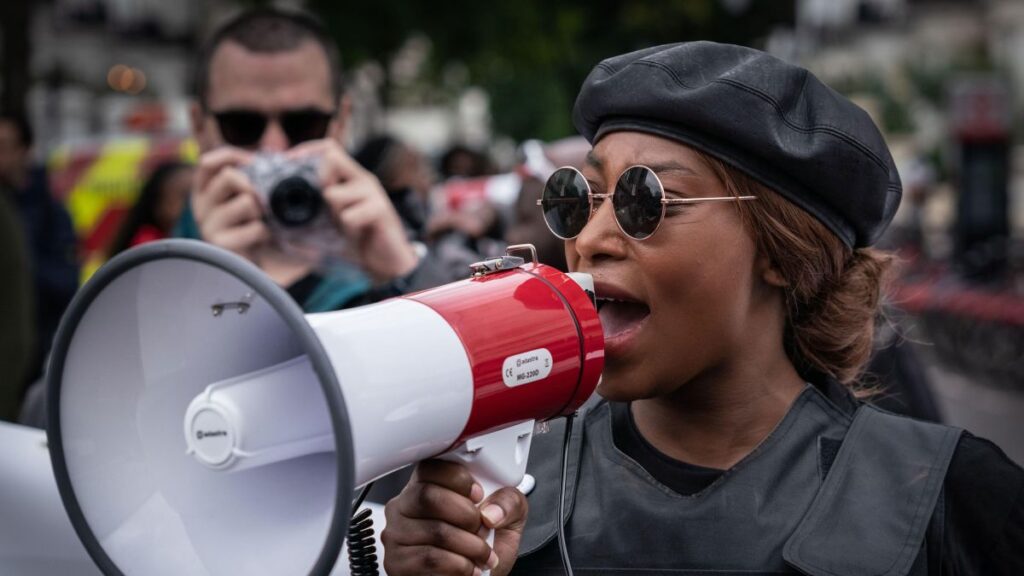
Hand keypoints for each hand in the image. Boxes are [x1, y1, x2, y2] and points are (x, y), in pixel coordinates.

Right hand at [192, 147, 267, 261]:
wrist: (253, 266)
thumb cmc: (252, 225)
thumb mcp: (251, 194)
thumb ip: (255, 171)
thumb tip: (278, 144)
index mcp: (204, 189)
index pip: (208, 162)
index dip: (231, 156)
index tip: (252, 162)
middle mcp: (200, 206)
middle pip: (230, 176)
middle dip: (254, 186)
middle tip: (261, 202)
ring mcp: (208, 226)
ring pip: (247, 202)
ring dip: (262, 213)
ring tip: (258, 225)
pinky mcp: (220, 245)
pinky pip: (255, 228)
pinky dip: (265, 233)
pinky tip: (260, 241)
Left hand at [287, 140, 417, 282]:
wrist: (387, 263)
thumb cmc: (358, 241)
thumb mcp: (329, 225)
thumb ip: (309, 218)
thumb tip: (274, 224)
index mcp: (350, 178)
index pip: (328, 148)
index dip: (305, 150)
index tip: (287, 164)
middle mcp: (362, 179)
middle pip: (332, 157)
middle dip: (317, 182)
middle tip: (323, 207)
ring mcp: (373, 193)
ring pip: (333, 193)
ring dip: (331, 214)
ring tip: (344, 226)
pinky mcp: (380, 209)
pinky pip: (348, 216)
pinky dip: (347, 228)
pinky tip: (357, 234)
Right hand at [382, 460, 527, 575]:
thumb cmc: (483, 548)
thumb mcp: (506, 519)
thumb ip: (509, 502)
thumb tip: (492, 511)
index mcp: (428, 485)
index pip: (431, 466)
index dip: (458, 478)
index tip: (478, 495)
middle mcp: (406, 506)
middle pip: (428, 496)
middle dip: (466, 515)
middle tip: (482, 530)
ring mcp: (397, 535)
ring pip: (434, 530)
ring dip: (470, 546)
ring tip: (482, 555)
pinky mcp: (398, 563)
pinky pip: (430, 559)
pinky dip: (460, 565)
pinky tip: (468, 568)